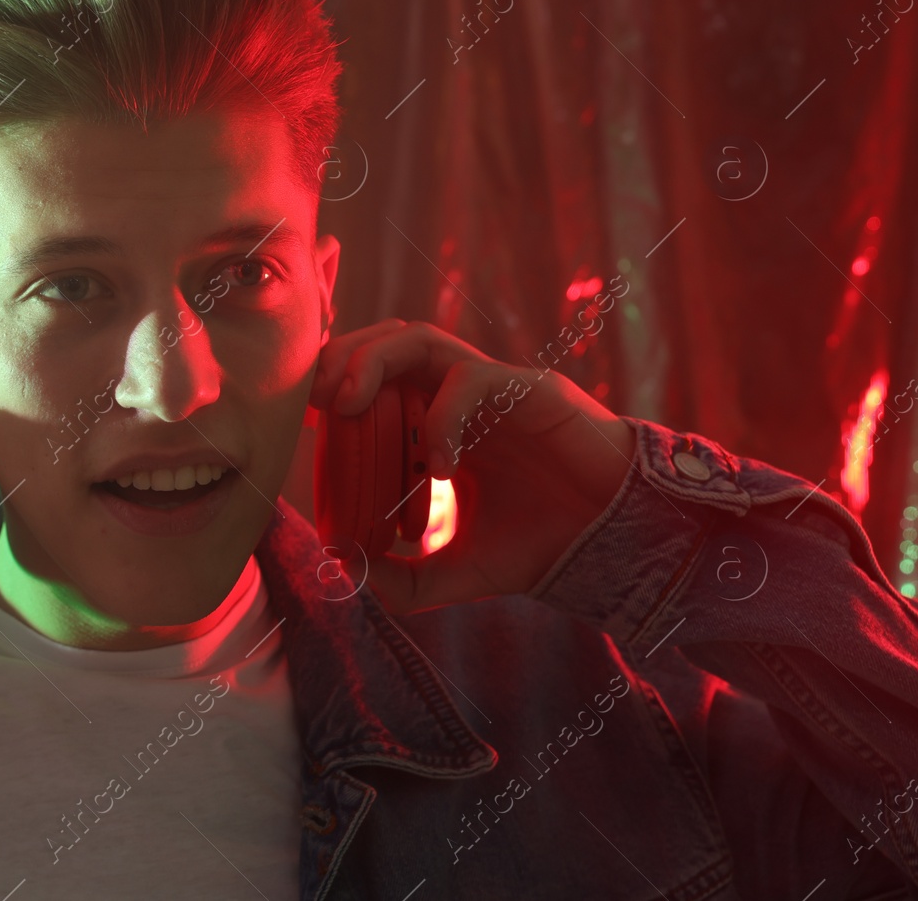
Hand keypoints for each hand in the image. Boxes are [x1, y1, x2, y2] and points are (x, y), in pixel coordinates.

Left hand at [310, 320, 636, 613]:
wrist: (616, 546)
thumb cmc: (543, 546)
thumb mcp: (458, 572)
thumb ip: (404, 579)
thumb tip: (346, 572)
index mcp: (439, 424)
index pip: (376, 380)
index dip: (335, 385)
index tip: (301, 413)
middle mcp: (461, 396)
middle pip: (387, 343)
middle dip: (341, 358)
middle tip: (314, 399)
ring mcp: (496, 387)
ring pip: (421, 338)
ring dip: (372, 360)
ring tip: (346, 402)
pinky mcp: (531, 390)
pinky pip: (472, 380)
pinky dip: (440, 416)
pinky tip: (435, 466)